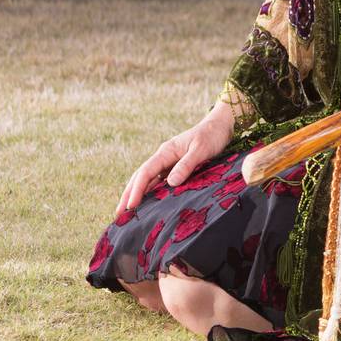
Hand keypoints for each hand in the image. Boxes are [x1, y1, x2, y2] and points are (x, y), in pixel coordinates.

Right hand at [115, 102, 233, 217]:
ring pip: (149, 180)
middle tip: (119, 214)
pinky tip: (150, 204)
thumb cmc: (212, 136)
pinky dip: (153, 192)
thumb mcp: (201, 150)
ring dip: (138, 194)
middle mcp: (164, 157)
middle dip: (129, 194)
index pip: (146, 172)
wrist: (221, 126)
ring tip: (129, 213)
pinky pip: (161, 182)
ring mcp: (169, 162)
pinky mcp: (177, 167)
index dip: (136, 189)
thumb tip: (170, 183)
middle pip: (141, 177)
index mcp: (166, 151)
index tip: (130, 206)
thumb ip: (186, 165)